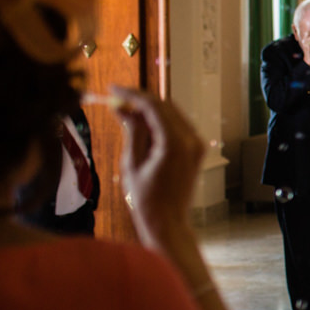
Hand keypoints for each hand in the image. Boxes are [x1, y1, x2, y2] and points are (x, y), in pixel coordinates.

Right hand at [112, 87, 205, 250]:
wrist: (167, 221)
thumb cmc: (145, 198)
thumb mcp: (132, 162)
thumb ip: (131, 131)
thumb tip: (122, 108)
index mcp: (175, 142)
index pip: (153, 106)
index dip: (131, 94)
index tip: (112, 89)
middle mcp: (192, 139)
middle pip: (165, 106)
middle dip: (140, 100)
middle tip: (116, 99)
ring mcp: (197, 144)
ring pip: (172, 113)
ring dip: (149, 109)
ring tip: (124, 113)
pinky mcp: (197, 149)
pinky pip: (177, 125)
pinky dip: (159, 121)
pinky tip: (141, 125)